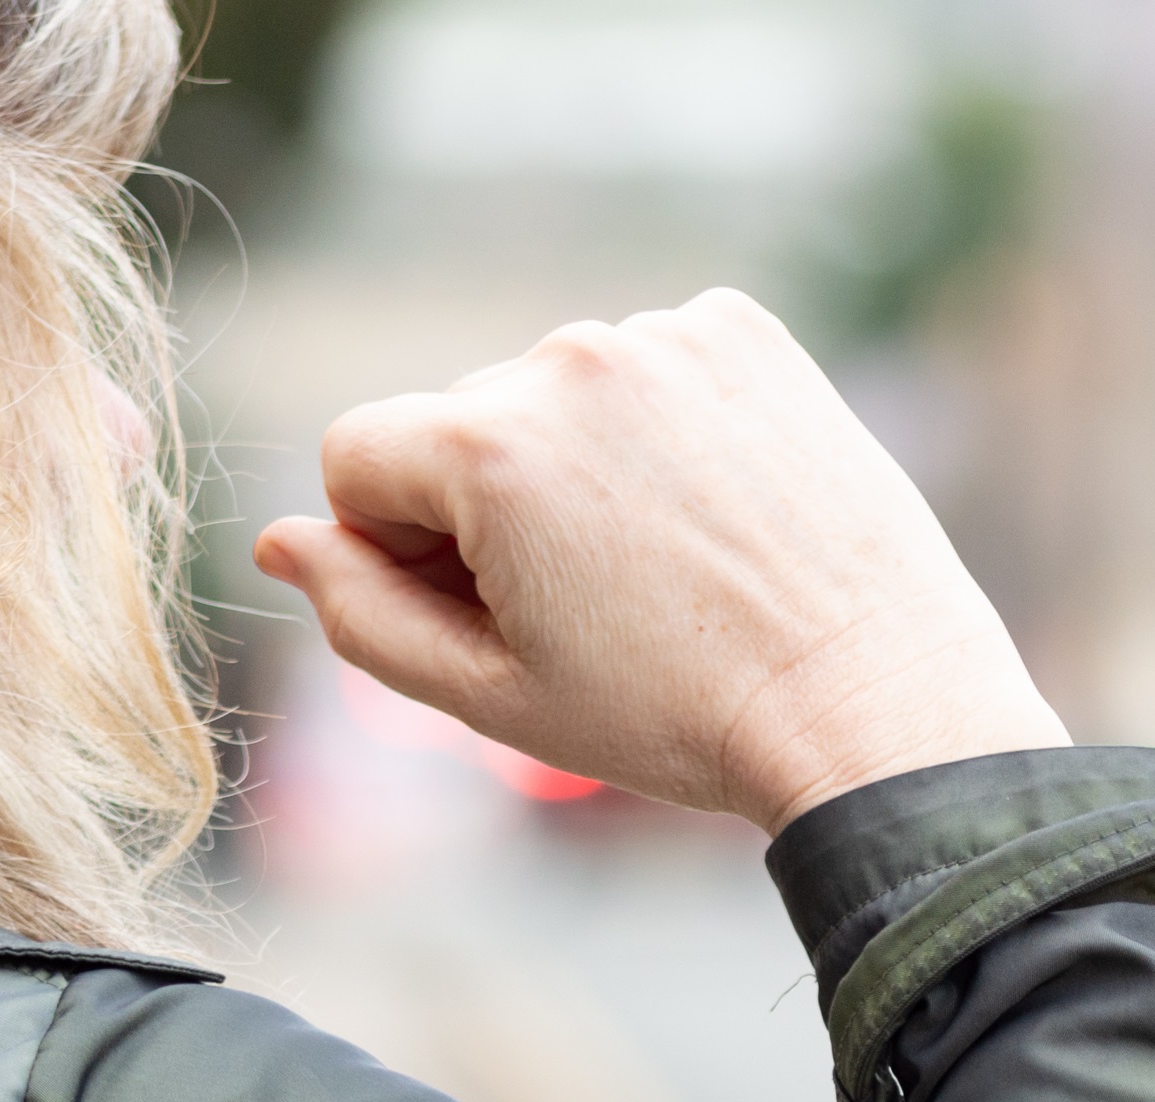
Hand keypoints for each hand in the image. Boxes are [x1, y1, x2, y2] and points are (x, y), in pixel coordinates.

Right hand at [253, 290, 1069, 830]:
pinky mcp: (746, 332)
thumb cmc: (682, 718)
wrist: (875, 705)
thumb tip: (279, 540)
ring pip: (559, 396)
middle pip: (461, 426)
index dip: (397, 550)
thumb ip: (363, 617)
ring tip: (671, 567)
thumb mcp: (496, 697)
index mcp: (487, 443)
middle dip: (494, 509)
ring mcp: (665, 336)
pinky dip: (668, 426)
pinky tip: (721, 508)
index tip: (485, 609)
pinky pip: (653, 366)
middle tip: (599, 608)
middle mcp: (567, 359)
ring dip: (585, 466)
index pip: (355, 458)